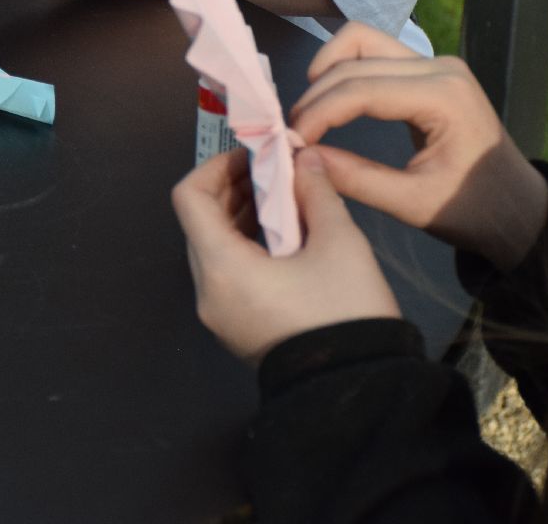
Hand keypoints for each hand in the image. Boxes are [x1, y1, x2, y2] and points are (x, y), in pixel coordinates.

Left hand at [172, 148, 401, 363]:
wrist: (359, 392)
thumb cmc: (346, 313)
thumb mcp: (340, 243)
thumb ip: (316, 192)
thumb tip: (304, 160)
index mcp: (220, 266)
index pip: (189, 198)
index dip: (216, 166)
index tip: (252, 155)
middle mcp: (207, 291)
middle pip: (199, 222)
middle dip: (231, 188)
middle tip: (272, 169)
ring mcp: (218, 315)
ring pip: (213, 249)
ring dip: (239, 217)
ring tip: (283, 196)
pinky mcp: (236, 329)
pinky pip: (226, 275)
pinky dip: (245, 246)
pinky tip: (284, 234)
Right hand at [288, 22, 547, 269]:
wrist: (518, 206)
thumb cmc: (472, 209)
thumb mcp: (413, 204)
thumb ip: (356, 178)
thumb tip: (300, 158)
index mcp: (443, 96)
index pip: (360, 89)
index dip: (317, 113)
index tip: (289, 143)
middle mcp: (439, 67)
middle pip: (354, 59)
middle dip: (315, 96)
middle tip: (292, 135)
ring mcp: (435, 63)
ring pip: (359, 41)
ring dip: (326, 73)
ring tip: (309, 116)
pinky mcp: (427, 68)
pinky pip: (373, 53)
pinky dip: (343, 71)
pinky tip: (331, 105)